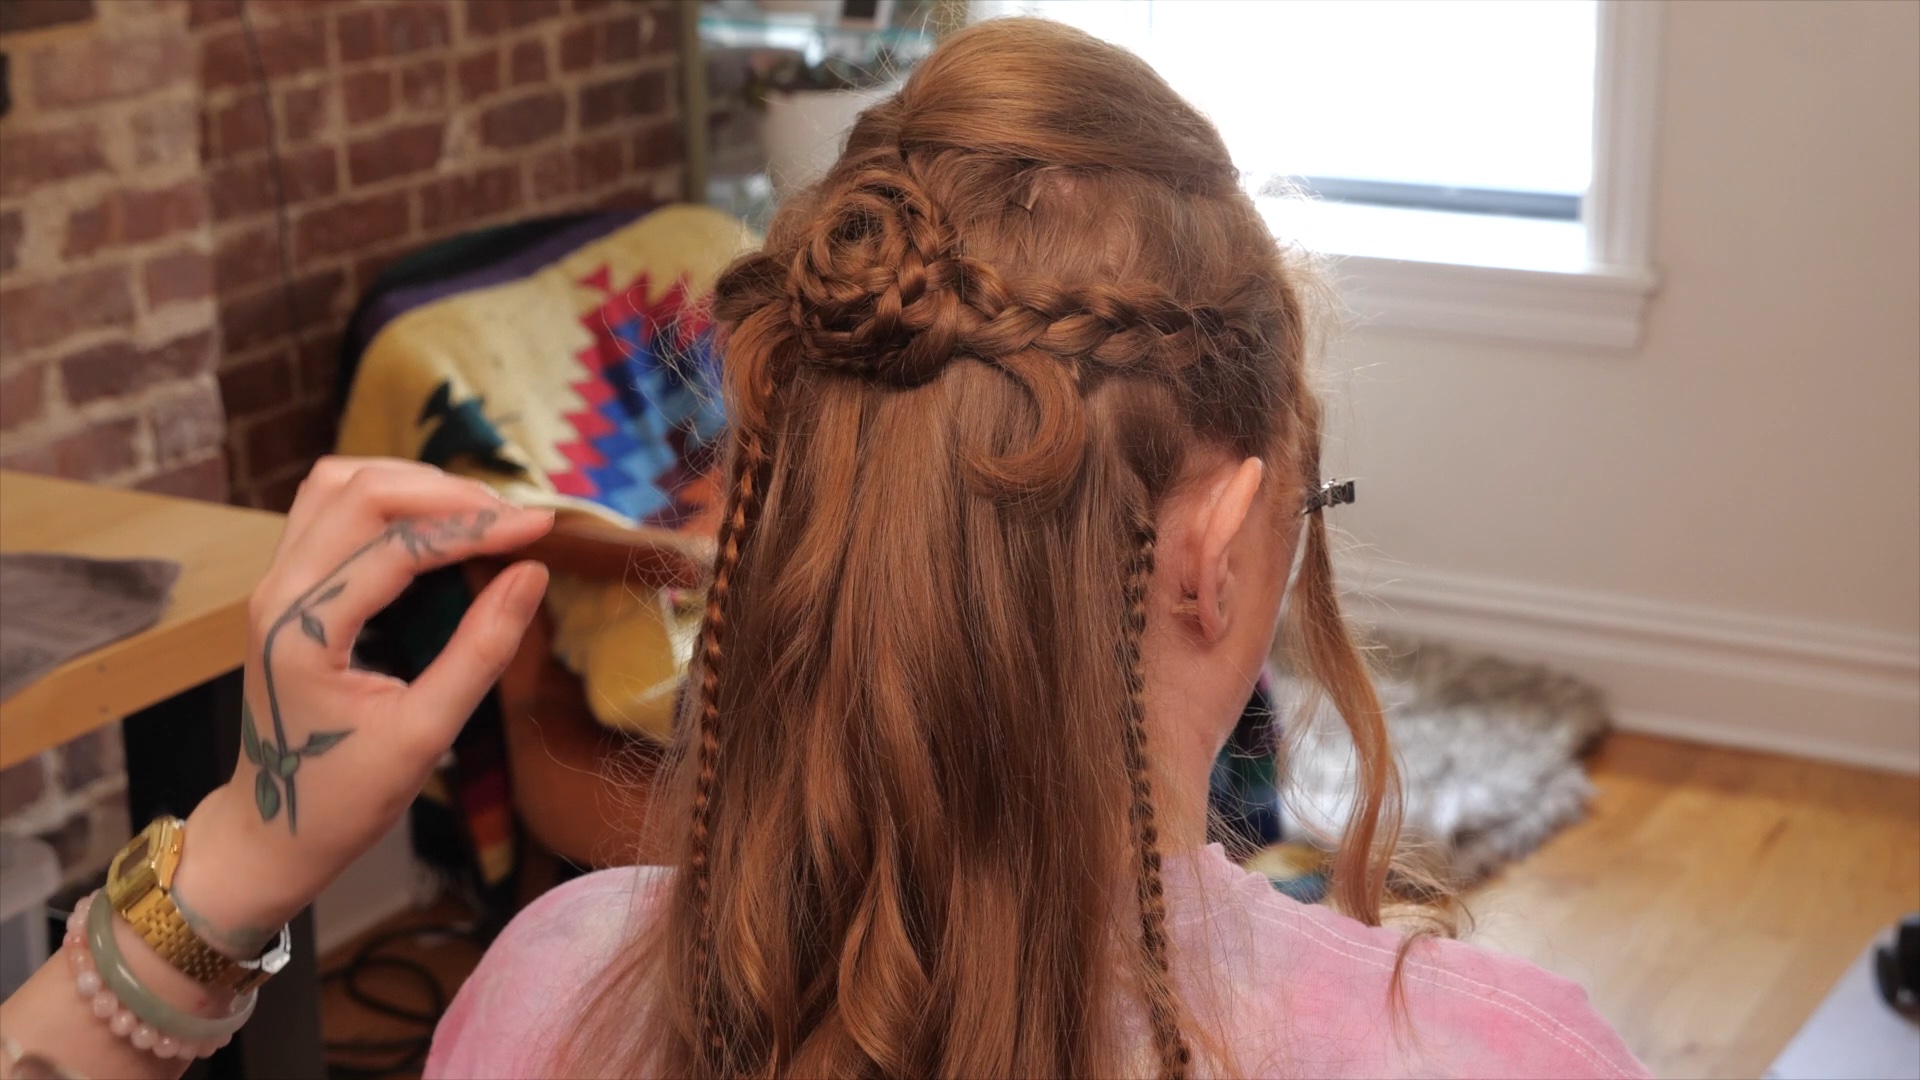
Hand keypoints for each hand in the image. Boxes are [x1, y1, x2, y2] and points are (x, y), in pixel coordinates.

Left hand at [168, 458, 553, 953]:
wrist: (270, 831)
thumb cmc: (343, 797)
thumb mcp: (425, 735)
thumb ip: (479, 651)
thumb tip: (532, 576)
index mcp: (302, 631)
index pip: (396, 545)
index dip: (475, 526)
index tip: (540, 526)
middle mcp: (277, 592)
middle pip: (361, 490)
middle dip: (447, 493)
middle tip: (515, 519)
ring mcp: (274, 583)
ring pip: (339, 485)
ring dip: (413, 485)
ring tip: (480, 513)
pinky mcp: (285, 586)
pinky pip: (330, 509)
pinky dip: (388, 501)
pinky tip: (437, 525)